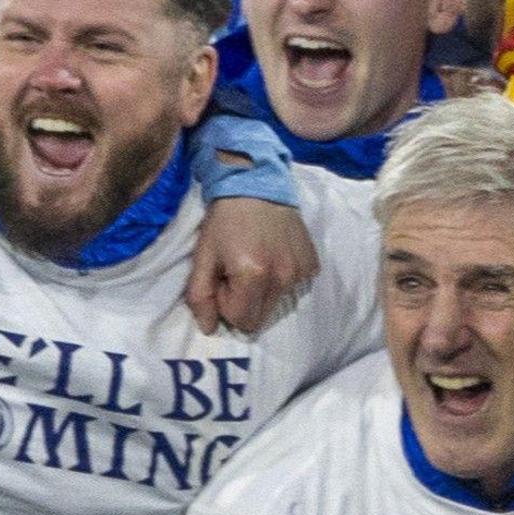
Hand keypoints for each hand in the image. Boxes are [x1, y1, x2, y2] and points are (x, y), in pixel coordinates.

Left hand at [188, 196, 318, 335]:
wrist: (258, 185)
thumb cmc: (225, 220)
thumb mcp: (204, 255)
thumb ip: (201, 295)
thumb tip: (208, 329)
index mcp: (253, 276)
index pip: (240, 319)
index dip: (226, 302)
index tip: (222, 278)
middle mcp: (282, 277)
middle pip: (261, 317)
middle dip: (245, 301)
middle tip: (237, 272)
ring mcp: (301, 271)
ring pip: (277, 303)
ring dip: (263, 290)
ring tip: (256, 260)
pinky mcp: (312, 264)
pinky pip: (294, 287)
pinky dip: (281, 278)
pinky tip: (274, 255)